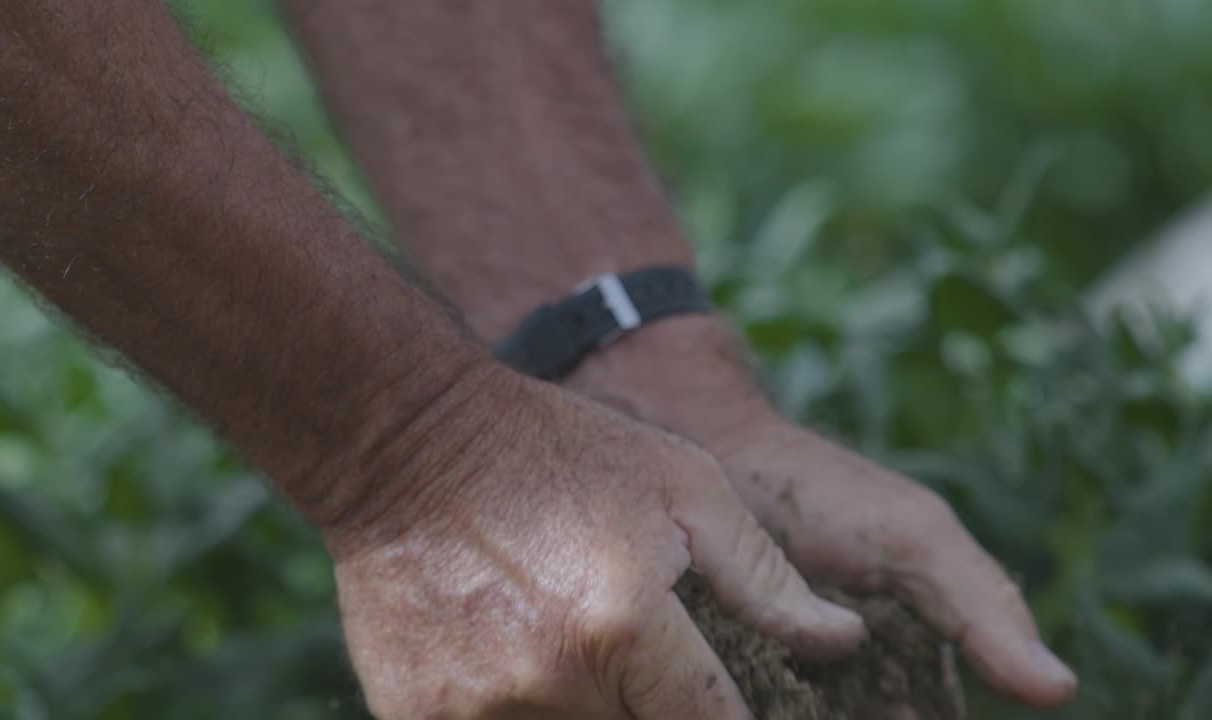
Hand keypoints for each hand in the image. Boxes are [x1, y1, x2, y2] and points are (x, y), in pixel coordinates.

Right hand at [322, 365, 864, 718]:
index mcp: (625, 625)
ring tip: (573, 643)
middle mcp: (551, 681)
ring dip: (590, 715)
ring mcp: (477, 710)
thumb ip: (763, 576)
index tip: (735, 708)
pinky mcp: (418, 718)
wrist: (405, 442)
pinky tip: (518, 662)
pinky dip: (524, 717)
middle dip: (657, 713)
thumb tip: (840, 639)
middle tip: (641, 661)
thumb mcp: (681, 485)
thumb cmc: (557, 453)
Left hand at [565, 315, 1078, 708]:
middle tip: (852, 709)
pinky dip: (750, 711)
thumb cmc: (822, 494)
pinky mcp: (733, 678)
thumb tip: (1060, 689)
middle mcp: (852, 679)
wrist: (712, 459)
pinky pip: (751, 710)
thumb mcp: (913, 541)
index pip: (935, 719)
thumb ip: (981, 606)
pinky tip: (738, 710)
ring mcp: (790, 684)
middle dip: (875, 719)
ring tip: (800, 708)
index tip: (909, 718)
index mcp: (909, 653)